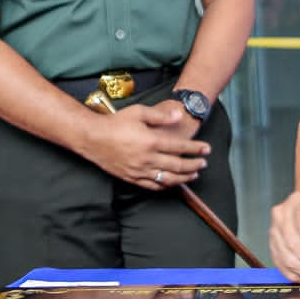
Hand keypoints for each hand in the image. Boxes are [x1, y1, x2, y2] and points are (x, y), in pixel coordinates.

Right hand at [79, 101, 209, 189]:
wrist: (92, 138)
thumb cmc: (115, 122)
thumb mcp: (139, 112)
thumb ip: (160, 115)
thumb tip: (179, 116)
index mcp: (150, 141)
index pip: (180, 147)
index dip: (195, 149)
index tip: (206, 149)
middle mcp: (146, 158)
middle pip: (177, 165)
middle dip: (194, 164)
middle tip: (204, 163)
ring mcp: (139, 170)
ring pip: (167, 179)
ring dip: (183, 178)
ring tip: (194, 174)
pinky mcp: (131, 177)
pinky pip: (152, 186)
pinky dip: (165, 186)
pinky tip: (173, 182)